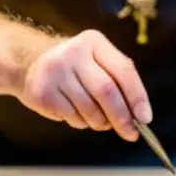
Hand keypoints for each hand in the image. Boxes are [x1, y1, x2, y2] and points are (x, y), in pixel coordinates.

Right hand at [15, 29, 151, 141]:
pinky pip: (72, 118)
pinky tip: (77, 114)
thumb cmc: (75, 65)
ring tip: (101, 121)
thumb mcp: (96, 59)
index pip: (123, 70)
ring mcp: (55, 72)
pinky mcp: (42, 93)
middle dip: (122, 117)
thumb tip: (139, 115)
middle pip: (106, 91)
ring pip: (89, 109)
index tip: (145, 118)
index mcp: (94, 42)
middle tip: (131, 133)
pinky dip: (82, 122)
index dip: (137, 96)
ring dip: (101, 122)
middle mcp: (74, 53)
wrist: (29, 62)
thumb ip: (118, 80)